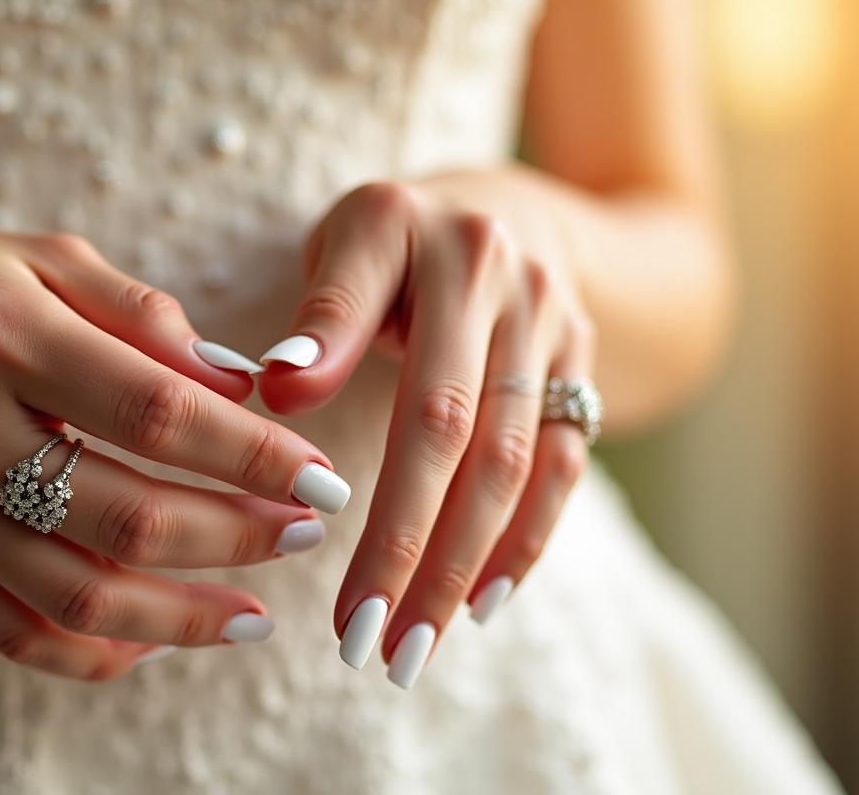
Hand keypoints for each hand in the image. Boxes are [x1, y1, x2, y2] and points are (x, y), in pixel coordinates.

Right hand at [0, 228, 350, 679]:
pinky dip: (99, 652)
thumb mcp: (48, 257)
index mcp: (2, 336)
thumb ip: (148, 315)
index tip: (323, 477)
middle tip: (308, 530)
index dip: (253, 456)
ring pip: (78, 595)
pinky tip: (164, 638)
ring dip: (185, 617)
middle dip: (238, 535)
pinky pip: (16, 631)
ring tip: (257, 617)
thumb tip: (243, 388)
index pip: (156, 416)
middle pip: (126, 517)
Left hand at [257, 182, 595, 686]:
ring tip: (409, 648)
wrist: (516, 210)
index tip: (296, 510)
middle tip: (357, 639)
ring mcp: (551, 321)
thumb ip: (321, 312)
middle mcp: (494, 271)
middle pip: (451, 425)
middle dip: (404, 544)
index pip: (362, 321)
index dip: (333, 410)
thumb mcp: (346, 240)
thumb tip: (275, 389)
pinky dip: (524, 540)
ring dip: (459, 563)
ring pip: (511, 460)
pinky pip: (562, 464)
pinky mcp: (583, 365)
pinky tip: (479, 603)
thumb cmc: (398, 239)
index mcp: (408, 226)